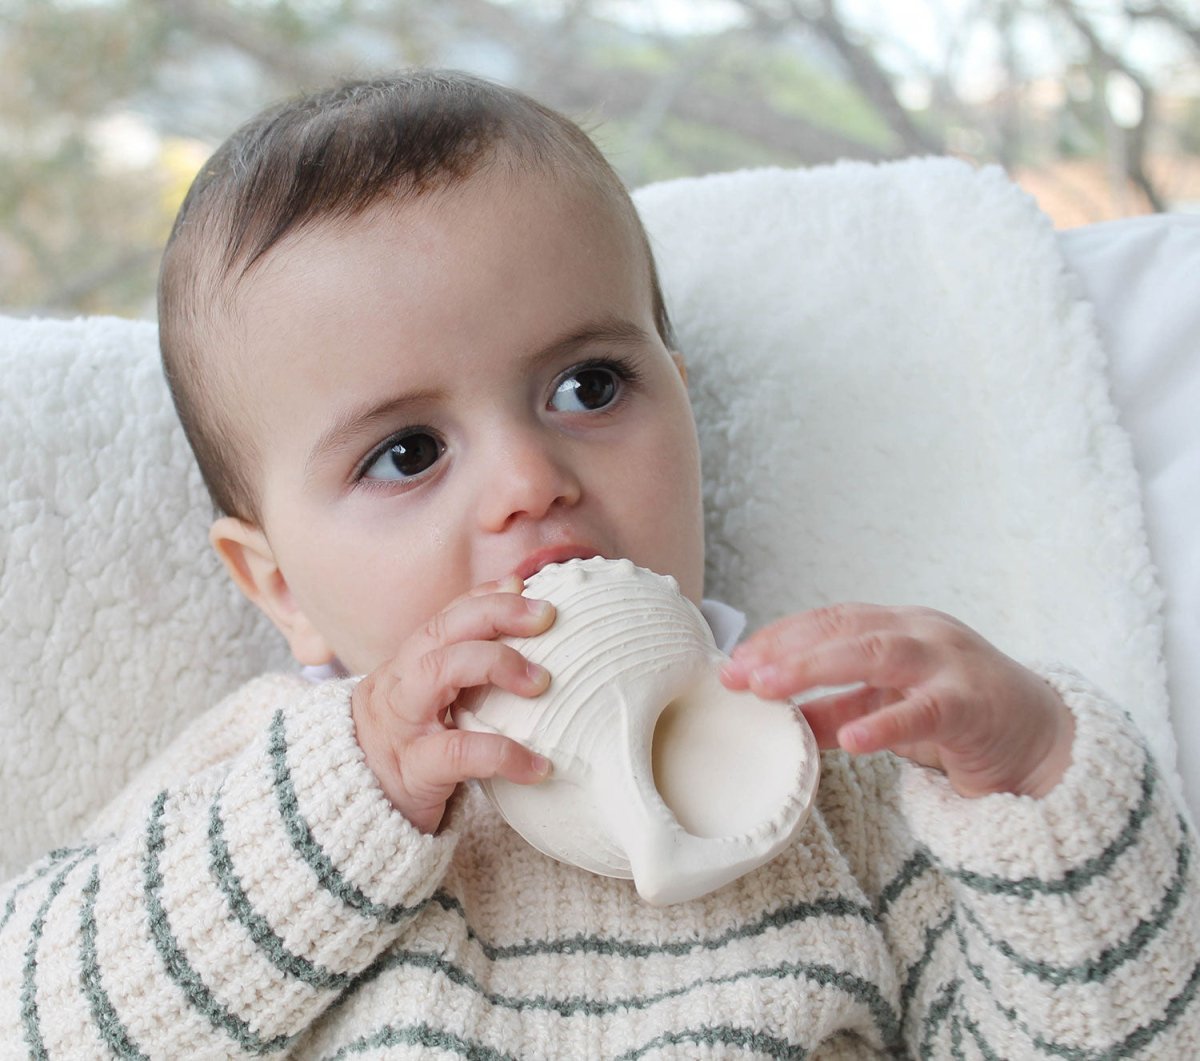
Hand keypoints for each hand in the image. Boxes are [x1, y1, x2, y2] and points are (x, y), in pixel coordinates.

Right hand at [351, 576, 555, 832]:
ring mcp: (402, 725)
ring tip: (542, 682)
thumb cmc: (408, 753)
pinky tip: (540, 766)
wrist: (353, 812)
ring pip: (439, 671)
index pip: (445, 617)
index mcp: (406, 666)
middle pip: (442, 631)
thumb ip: (464, 675)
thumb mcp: (430, 707)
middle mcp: (399, 685)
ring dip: (496, 664)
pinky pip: (461, 752)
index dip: (483, 597)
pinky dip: (506, 754)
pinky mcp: (413, 769)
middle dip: (495, 614)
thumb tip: (526, 639)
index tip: (523, 587)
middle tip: (546, 617)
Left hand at [720, 603, 1074, 797]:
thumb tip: (777, 717)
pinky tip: (851, 739)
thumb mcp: (887, 708)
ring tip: (771, 690)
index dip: (779, 636)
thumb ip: (837, 710)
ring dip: (816, 668)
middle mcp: (921, 633)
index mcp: (898, 626)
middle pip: (844, 629)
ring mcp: (949, 663)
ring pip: (876, 652)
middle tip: (739, 675)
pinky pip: (924, 711)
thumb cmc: (957, 718)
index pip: (828, 619)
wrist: (1043, 739)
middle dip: (786, 650)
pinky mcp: (972, 705)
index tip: (734, 659)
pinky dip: (885, 723)